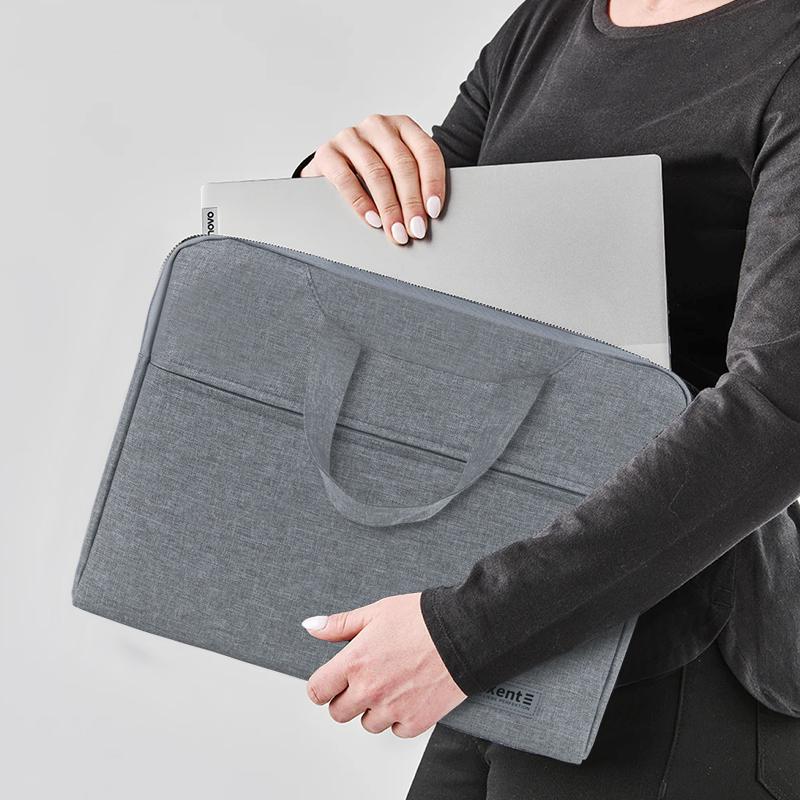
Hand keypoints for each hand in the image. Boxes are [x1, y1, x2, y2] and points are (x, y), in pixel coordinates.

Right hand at [299, 114, 445, 245]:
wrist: (332, 167)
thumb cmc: (372, 172)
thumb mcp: (397, 171)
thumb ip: (414, 183)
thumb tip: (425, 217)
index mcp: (403, 126)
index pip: (426, 151)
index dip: (433, 183)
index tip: (433, 211)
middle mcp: (378, 126)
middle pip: (402, 164)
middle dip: (411, 202)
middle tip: (416, 230)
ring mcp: (351, 136)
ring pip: (377, 173)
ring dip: (389, 208)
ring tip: (396, 231)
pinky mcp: (327, 152)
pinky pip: (346, 179)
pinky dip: (361, 202)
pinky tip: (373, 219)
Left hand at [301, 592, 466, 736]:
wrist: (464, 632)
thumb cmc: (422, 619)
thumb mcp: (376, 612)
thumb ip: (339, 625)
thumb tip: (311, 627)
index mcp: (355, 662)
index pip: (317, 691)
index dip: (323, 685)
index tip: (332, 680)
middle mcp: (370, 690)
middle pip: (339, 712)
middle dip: (348, 696)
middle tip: (367, 677)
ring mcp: (392, 709)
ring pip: (367, 723)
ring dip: (375, 708)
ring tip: (393, 682)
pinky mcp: (416, 721)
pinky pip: (396, 730)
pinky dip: (400, 717)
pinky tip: (410, 693)